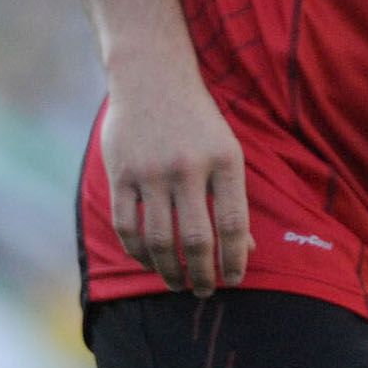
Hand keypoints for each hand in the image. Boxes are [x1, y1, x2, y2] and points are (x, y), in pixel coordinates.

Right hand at [101, 69, 252, 294]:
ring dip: (169, 270)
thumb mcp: (226, 151)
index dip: (234, 260)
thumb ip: (234, 199)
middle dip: (202, 275)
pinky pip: (127, 225)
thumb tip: (246, 250)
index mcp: (224, 160)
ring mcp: (151, 171)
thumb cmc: (197, 120)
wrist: (152, 76)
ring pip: (159, 239)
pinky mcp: (121, 173)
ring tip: (178, 284)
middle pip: (196, 239)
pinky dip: (138, 251)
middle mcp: (188, 167)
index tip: (234, 279)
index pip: (233, 224)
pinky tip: (149, 261)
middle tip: (205, 291)